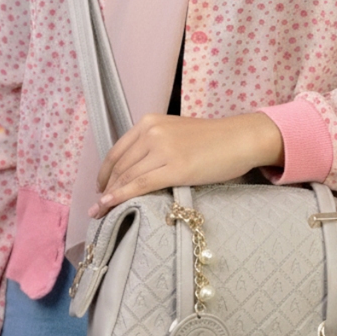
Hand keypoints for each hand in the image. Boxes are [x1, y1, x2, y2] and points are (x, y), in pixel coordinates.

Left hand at [91, 112, 283, 217]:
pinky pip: (140, 185)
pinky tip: (110, 206)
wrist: (239, 138)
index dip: (104, 173)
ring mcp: (163, 149)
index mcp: (150, 122)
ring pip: (127, 177)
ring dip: (110, 196)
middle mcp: (152, 132)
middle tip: (97, 208)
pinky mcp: (175, 167)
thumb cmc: (212, 140)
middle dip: (105, 188)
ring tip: (100, 213)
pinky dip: (121, 196)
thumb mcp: (176, 132)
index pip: (118, 151)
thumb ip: (155, 143)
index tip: (100, 189)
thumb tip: (137, 167)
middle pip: (120, 166)